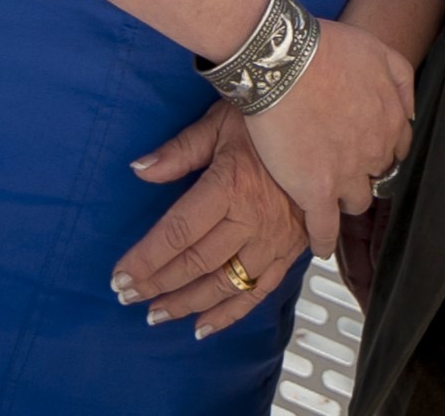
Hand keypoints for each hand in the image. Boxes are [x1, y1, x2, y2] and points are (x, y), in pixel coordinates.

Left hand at [111, 104, 308, 339]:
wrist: (324, 122)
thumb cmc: (267, 118)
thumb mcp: (218, 123)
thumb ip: (178, 152)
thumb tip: (139, 170)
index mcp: (229, 186)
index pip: (178, 232)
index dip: (147, 258)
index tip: (120, 276)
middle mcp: (252, 220)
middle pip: (197, 263)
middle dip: (158, 284)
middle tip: (126, 297)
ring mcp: (274, 240)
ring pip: (225, 284)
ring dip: (187, 304)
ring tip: (156, 315)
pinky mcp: (291, 251)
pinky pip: (259, 292)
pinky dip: (230, 313)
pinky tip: (204, 326)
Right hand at [244, 18, 415, 250]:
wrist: (282, 61)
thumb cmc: (323, 49)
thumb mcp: (377, 50)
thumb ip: (401, 81)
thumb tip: (410, 112)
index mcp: (391, 121)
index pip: (393, 149)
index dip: (375, 149)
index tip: (362, 150)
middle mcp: (374, 152)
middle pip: (375, 176)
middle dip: (361, 172)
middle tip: (339, 166)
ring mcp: (345, 175)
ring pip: (355, 203)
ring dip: (343, 200)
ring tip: (327, 197)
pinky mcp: (315, 191)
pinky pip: (325, 228)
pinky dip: (323, 239)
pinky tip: (320, 245)